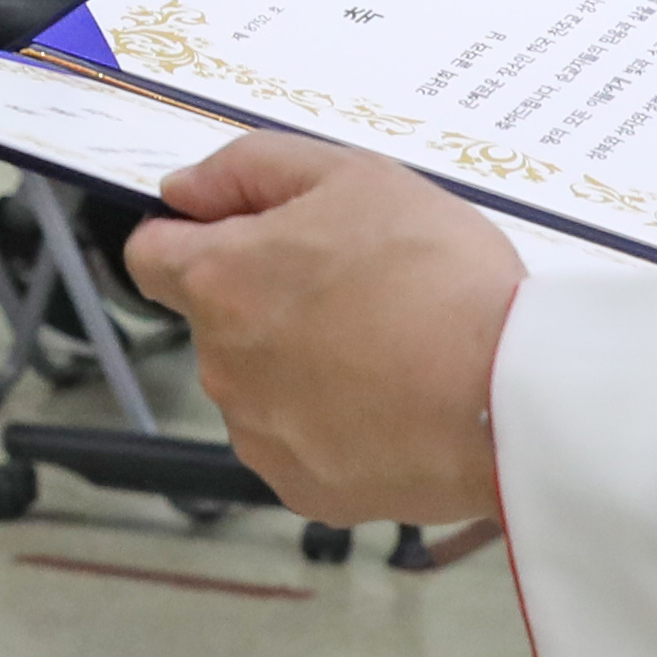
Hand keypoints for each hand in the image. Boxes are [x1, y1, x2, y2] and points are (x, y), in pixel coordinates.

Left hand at [125, 134, 517, 526]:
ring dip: (302, 364)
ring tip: (388, 346)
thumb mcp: (353, 175)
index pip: (150, 256)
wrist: (506, 395)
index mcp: (221, 280)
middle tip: (358, 287)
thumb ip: (249, 170)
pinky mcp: (300, 487)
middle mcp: (221, 363)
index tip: (242, 236)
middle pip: (220, 321)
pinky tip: (391, 400)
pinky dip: (333, 423)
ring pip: (260, 384)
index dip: (191, 236)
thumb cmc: (439, 279)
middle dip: (270, 300)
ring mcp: (258, 433)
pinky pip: (299, 443)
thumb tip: (184, 190)